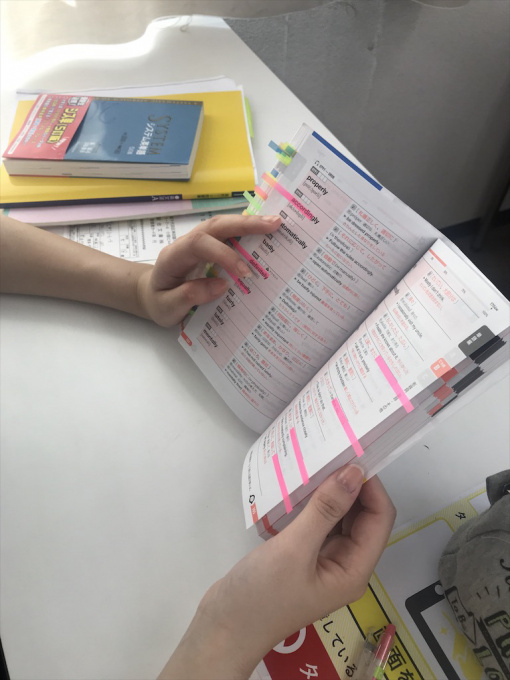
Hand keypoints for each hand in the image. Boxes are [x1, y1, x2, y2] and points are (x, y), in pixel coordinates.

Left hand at [136, 213, 280, 326]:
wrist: (151, 294)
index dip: (224, 255)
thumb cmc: (158, 302)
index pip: (200, 244)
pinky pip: (228, 235)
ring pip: (224, 225)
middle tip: (274, 225)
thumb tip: (222, 285)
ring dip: (250, 223)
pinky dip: (247, 232)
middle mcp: (187, 243)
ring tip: (276, 225)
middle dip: (245, 224)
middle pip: (215, 225)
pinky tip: (266, 233)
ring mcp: (198, 242)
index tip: (245, 274)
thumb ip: (189, 296)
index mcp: (173, 256)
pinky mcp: (209, 247)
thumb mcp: (166, 308)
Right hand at [160, 465, 395, 678]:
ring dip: (333, 494)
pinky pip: (319, 524)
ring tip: (318, 463)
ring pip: (340, 519)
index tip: (350, 457)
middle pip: (363, 517)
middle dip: (352, 486)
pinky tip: (301, 486)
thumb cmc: (262, 595)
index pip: (379, 519)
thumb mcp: (294, 549)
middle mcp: (345, 565)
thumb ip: (325, 509)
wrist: (223, 627)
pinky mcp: (303, 557)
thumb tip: (354, 472)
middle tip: (332, 453)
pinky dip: (314, 505)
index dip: (371, 487)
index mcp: (354, 570)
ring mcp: (324, 561)